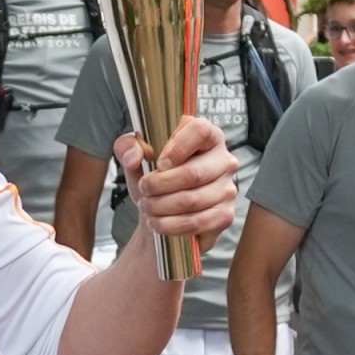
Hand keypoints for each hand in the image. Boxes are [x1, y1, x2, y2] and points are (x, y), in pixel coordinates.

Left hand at [116, 116, 237, 250]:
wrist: (159, 211)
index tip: (158, 163)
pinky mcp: (225, 215)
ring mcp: (227, 189)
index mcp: (206, 137)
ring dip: (160, 206)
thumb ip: (127, 146)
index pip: (200, 130)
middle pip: (193, 173)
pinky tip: (157, 222)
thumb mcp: (133, 157)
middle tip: (144, 189)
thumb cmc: (153, 178)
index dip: (177, 147)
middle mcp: (223, 160)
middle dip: (159, 185)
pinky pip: (196, 222)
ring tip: (147, 206)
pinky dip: (169, 225)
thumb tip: (134, 157)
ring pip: (191, 200)